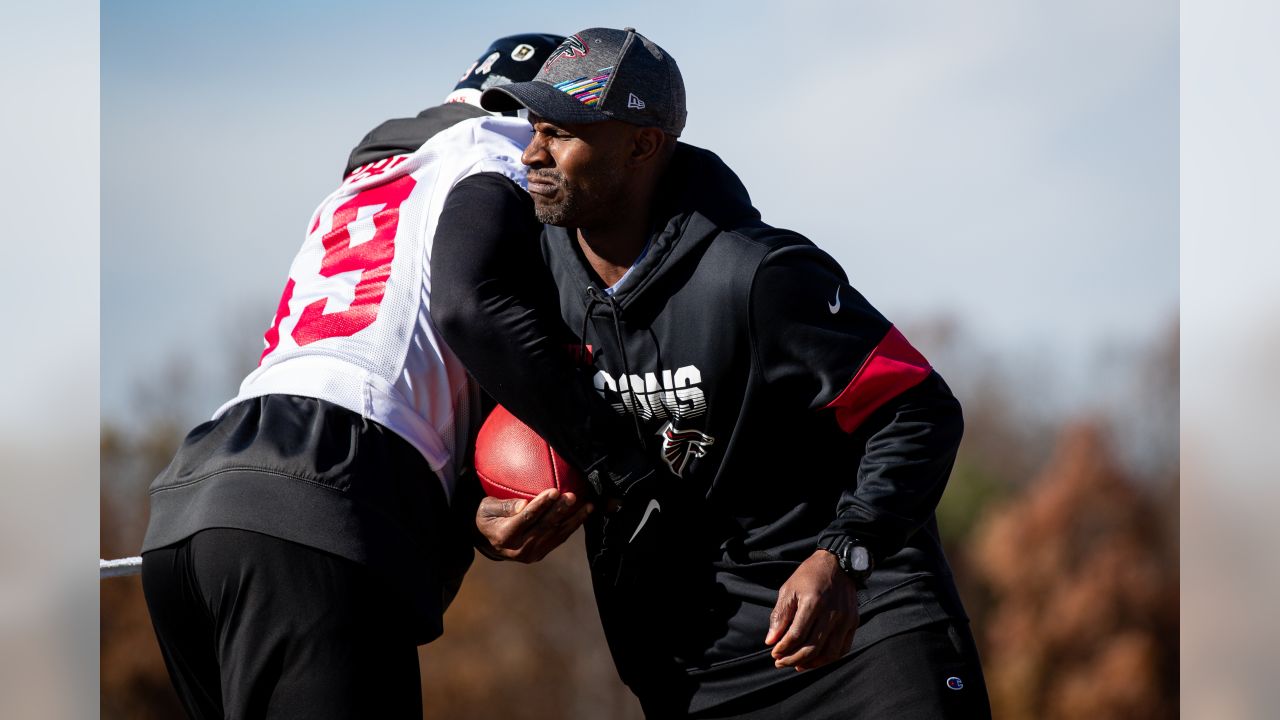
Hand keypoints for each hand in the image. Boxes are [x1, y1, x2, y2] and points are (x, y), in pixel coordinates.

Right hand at [476, 489, 592, 562]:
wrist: (490, 541)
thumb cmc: (488, 517)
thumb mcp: (486, 508)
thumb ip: (503, 506)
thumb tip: (523, 504)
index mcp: (504, 536)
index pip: (526, 518)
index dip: (541, 505)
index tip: (554, 491)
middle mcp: (519, 548)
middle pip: (544, 527)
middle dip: (560, 511)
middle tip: (572, 496)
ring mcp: (532, 554)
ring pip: (556, 534)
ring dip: (574, 519)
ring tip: (587, 505)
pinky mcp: (541, 554)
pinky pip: (559, 539)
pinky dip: (573, 526)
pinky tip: (584, 513)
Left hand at [765, 549, 859, 670]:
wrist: (837, 563)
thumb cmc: (809, 575)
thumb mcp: (788, 589)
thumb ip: (780, 616)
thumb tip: (771, 641)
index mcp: (813, 602)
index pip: (796, 635)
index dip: (783, 648)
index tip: (774, 654)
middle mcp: (832, 613)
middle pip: (812, 648)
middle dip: (793, 659)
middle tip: (781, 663)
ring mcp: (845, 619)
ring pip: (829, 653)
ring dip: (811, 663)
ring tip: (797, 665)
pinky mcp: (853, 622)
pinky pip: (842, 649)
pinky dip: (828, 658)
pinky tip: (816, 660)